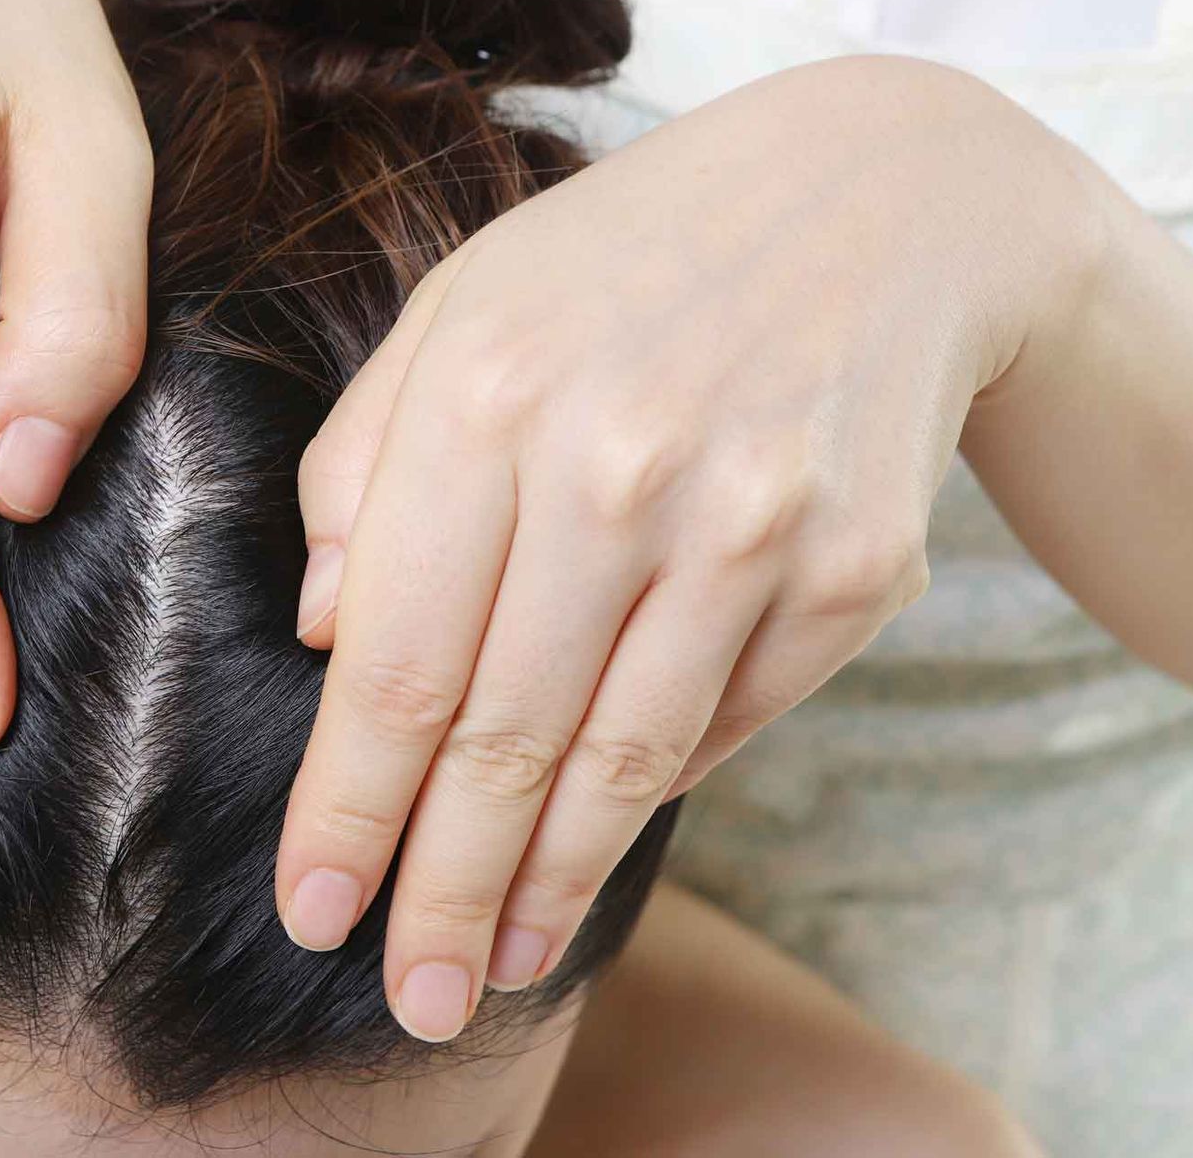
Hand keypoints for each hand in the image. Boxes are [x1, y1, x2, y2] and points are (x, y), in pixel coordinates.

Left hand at [275, 56, 1103, 1039]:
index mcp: (487, 398)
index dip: (348, 806)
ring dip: (548, 886)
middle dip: (442, 893)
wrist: (881, 199)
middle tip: (408, 992)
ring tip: (496, 967)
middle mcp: (619, 467)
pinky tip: (598, 848)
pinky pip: (730, 721)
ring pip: (621, 761)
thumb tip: (328, 633)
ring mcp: (751, 523)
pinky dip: (657, 794)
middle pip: (501, 740)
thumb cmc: (624, 263)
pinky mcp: (854, 568)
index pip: (395, 663)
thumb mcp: (459, 310)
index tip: (312, 906)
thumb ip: (364, 463)